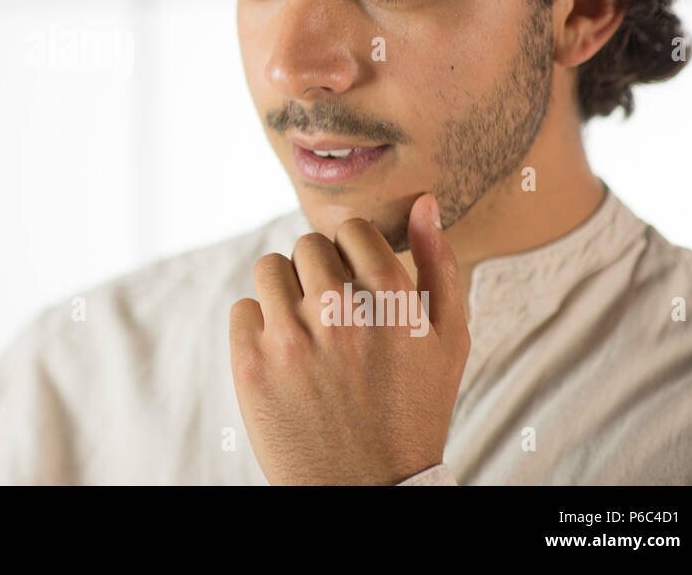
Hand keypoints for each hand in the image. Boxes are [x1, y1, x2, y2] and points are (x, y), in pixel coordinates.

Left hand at [228, 193, 469, 484]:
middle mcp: (339, 314)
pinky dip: (257, 327)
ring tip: (303, 330)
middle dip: (317, 272)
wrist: (369, 489)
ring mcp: (291, 340)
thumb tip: (424, 202)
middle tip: (330, 313)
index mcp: (392, 300)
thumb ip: (440, 265)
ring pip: (268, 270)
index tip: (354, 281)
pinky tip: (283, 358)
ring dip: (283, 291)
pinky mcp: (251, 366)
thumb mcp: (448, 341)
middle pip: (306, 246)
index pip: (350, 230)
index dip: (351, 253)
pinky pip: (242, 309)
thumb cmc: (414, 410)